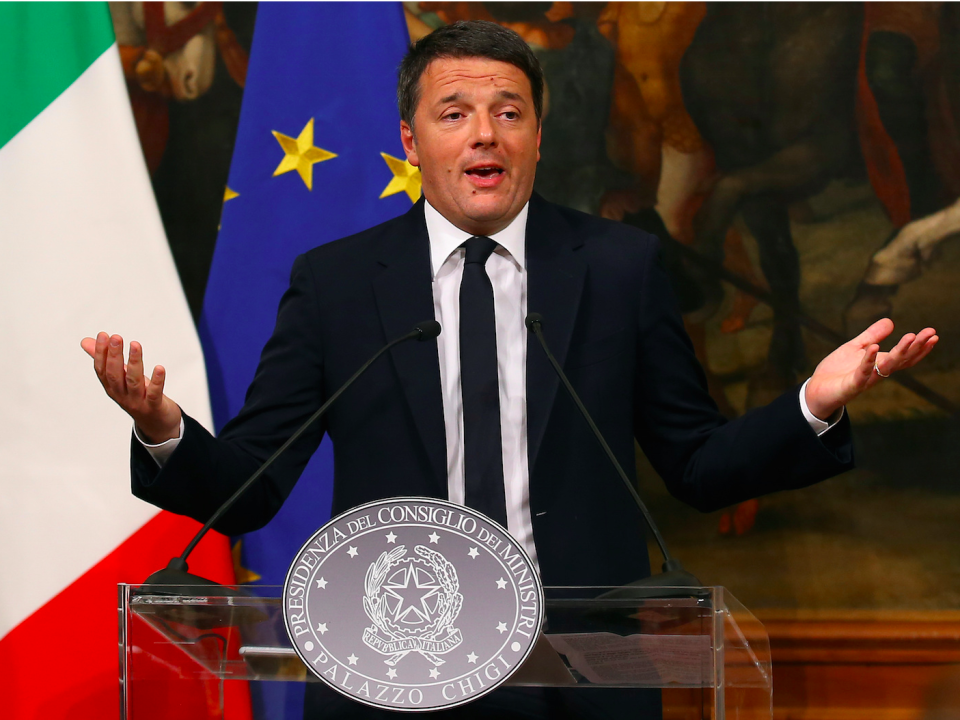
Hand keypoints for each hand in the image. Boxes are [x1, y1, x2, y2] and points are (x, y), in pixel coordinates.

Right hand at [80, 332, 181, 442]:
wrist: (157, 423)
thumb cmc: (138, 395)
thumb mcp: (122, 377)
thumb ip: (105, 359)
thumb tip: (86, 341)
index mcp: (112, 387)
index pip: (102, 370)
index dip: (101, 353)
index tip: (103, 335)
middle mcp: (122, 395)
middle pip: (115, 375)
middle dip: (114, 356)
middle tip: (116, 337)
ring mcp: (137, 402)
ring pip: (134, 382)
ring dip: (134, 362)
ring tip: (135, 344)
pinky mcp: (154, 407)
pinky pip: (154, 393)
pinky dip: (157, 381)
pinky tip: (160, 368)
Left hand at [805, 319, 937, 420]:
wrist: (816, 390)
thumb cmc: (837, 371)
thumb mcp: (855, 348)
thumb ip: (872, 336)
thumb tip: (891, 321)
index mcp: (879, 364)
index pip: (904, 356)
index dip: (919, 347)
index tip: (932, 334)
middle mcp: (877, 373)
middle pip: (901, 360)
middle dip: (916, 347)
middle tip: (930, 334)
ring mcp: (865, 380)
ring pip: (887, 367)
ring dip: (899, 352)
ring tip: (910, 337)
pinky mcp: (851, 386)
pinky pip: (862, 374)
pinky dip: (868, 361)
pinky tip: (873, 347)